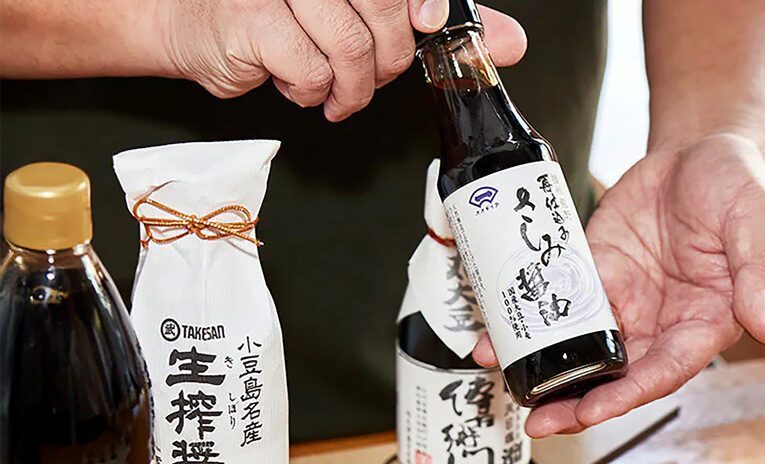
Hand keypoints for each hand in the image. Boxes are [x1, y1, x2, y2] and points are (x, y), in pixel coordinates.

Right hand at [159, 0, 527, 120]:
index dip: (424, 5)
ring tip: (334, 89)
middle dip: (389, 58)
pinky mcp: (255, 18)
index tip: (431, 26)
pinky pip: (313, 69)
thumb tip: (509, 41)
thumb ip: (432, 25)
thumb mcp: (364, 17)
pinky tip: (300, 85)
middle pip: (383, 11)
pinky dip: (315, 91)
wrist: (193, 27)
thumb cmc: (280, 20)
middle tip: (369, 75)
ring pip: (351, 45)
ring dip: (351, 84)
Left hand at [473, 132, 764, 437]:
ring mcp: (626, 299)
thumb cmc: (743, 187)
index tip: (592, 411)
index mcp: (705, 322)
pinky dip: (529, 318)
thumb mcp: (758, 225)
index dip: (627, 395)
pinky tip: (497, 330)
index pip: (664, 371)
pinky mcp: (596, 270)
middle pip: (616, 375)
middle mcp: (662, 322)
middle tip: (537, 422)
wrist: (703, 146)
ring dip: (544, 368)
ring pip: (581, 347)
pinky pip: (559, 300)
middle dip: (574, 401)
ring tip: (501, 376)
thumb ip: (758, 277)